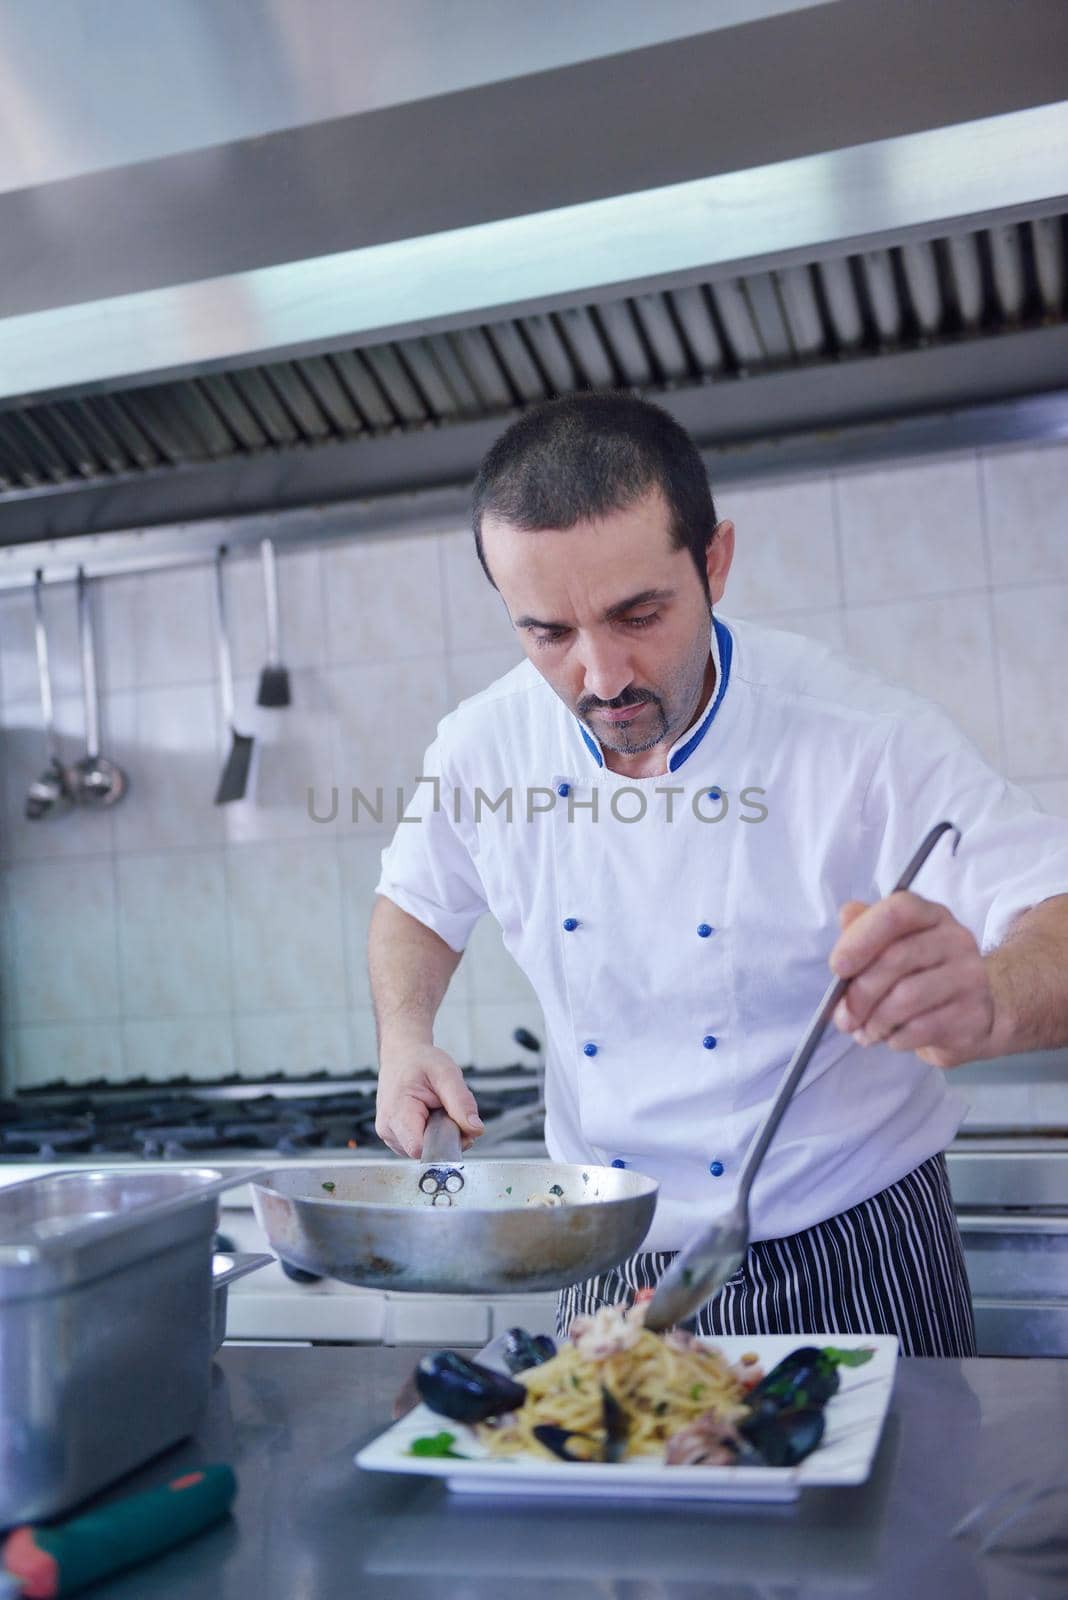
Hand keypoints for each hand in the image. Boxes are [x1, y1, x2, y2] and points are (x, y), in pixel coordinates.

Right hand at [374, 1040, 483, 1156]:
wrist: (402, 1056)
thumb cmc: (419, 1062)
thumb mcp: (446, 1073)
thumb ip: (461, 1103)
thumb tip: (475, 1129)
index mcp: (397, 1114)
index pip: (420, 1149)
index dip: (444, 1142)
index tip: (454, 1124)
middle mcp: (389, 1130)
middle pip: (426, 1151)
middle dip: (444, 1136)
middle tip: (444, 1109)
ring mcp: (390, 1136)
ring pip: (425, 1151)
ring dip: (438, 1135)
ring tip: (433, 1110)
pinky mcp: (396, 1139)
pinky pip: (421, 1146)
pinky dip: (430, 1134)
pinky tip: (428, 1117)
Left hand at [829, 891, 995, 1067]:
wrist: (975, 1015)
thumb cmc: (920, 975)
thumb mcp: (892, 947)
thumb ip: (864, 929)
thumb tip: (846, 916)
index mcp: (930, 915)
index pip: (897, 911)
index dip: (861, 938)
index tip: (837, 967)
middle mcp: (956, 939)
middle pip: (895, 959)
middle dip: (859, 993)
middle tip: (844, 1018)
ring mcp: (969, 976)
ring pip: (906, 998)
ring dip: (875, 1020)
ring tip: (864, 1031)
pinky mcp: (973, 1013)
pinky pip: (921, 1028)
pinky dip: (895, 1037)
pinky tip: (890, 1038)